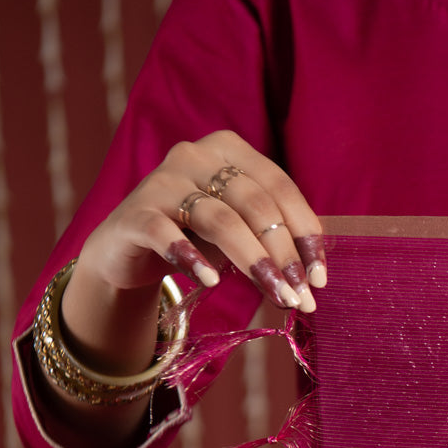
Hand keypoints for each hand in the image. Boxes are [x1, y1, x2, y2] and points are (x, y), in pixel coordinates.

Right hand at [73, 129, 325, 317]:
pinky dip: (192, 258)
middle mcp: (195, 155)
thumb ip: (271, 237)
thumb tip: (313, 276)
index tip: (319, 278)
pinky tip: (212, 282)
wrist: (127, 250)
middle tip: (300, 297)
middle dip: (283, 254)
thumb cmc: (194, 237)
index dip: (304, 232)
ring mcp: (162, 181)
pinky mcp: (135, 214)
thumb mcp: (239, 229)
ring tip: (275, 295)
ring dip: (253, 261)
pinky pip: (167, 233)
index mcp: (230, 150)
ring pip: (220, 219)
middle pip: (254, 203)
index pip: (279, 186)